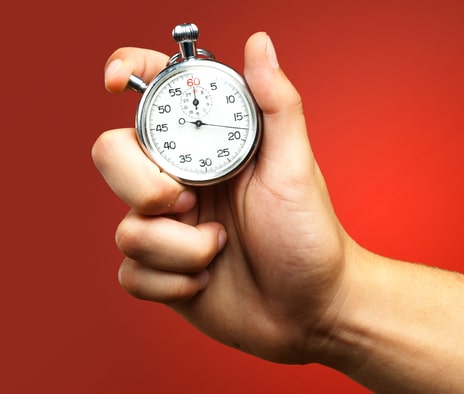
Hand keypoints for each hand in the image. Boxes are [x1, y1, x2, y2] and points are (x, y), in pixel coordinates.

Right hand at [93, 32, 354, 363]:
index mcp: (212, 149)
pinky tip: (209, 280)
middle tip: (191, 202)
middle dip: (144, 185)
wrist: (312, 312)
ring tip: (221, 248)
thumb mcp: (295, 168)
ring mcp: (169, 229)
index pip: (156, 98)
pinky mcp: (162, 273)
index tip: (113, 81)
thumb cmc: (311, 237)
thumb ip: (277, 105)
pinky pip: (130, 272)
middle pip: (113, 156)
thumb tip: (260, 43)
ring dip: (179, 247)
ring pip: (126, 226)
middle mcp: (183, 182)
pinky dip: (173, 281)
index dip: (125, 74)